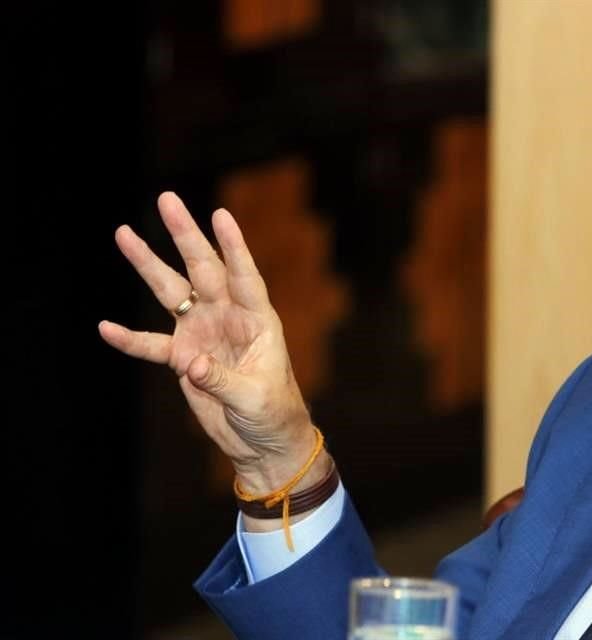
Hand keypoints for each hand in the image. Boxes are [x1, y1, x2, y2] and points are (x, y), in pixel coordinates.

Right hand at [99, 192, 322, 492]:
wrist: (262, 441)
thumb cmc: (273, 414)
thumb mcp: (254, 398)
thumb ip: (222, 380)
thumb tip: (191, 363)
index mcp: (258, 321)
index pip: (245, 276)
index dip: (234, 247)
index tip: (221, 215)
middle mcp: (229, 318)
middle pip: (203, 269)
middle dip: (185, 236)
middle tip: (167, 199)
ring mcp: (204, 333)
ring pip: (172, 293)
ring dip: (149, 265)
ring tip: (124, 233)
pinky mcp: (184, 358)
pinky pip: (152, 344)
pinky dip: (130, 338)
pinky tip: (106, 327)